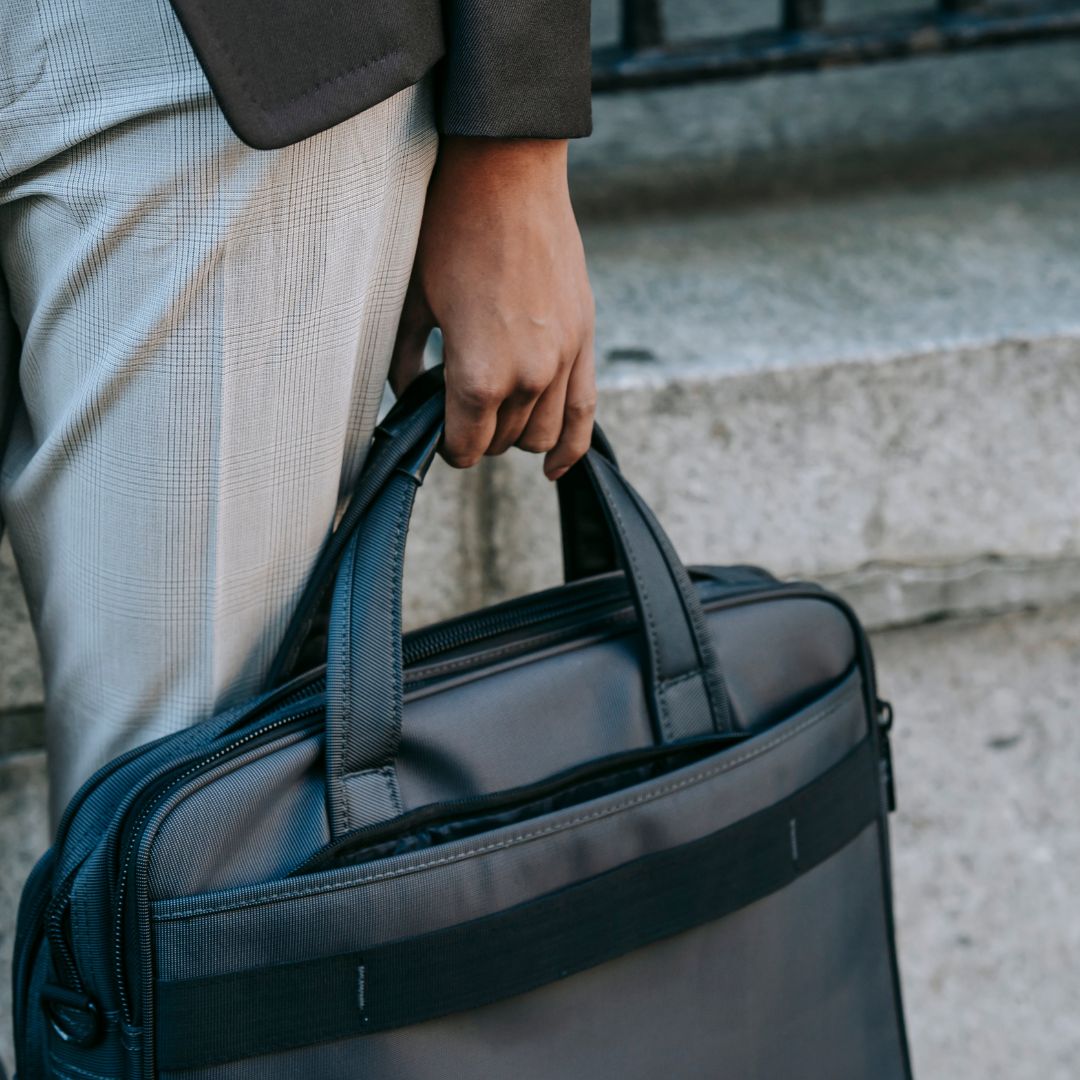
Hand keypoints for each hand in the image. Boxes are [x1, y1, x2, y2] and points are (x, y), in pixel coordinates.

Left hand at [389, 137, 595, 479]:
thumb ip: (405, 363)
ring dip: (515, 435)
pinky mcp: (584, 338)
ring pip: (541, 436)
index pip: (466, 446)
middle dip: (478, 435)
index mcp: (479, 374)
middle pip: (503, 441)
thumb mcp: (411, 302)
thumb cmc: (450, 230)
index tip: (438, 435)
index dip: (447, 447)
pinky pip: (585, 414)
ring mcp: (563, 359)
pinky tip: (555, 469)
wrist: (507, 173)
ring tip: (496, 414)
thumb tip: (408, 397)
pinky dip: (571, 448)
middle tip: (458, 411)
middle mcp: (528, 377)